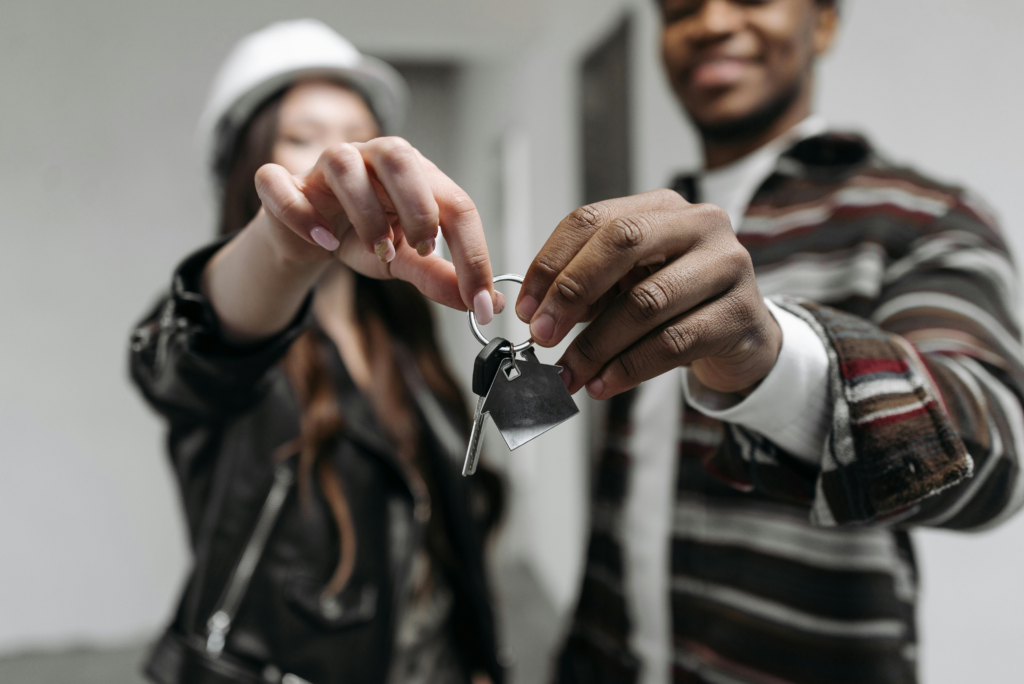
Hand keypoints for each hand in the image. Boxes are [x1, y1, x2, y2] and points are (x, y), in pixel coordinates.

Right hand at [254, 136, 497, 319]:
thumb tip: (487, 303)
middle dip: (418, 208)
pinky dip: (301, 214)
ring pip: (342, 163)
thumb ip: (440, 277)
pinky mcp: (283, 185)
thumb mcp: (406, 261)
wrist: (310, 237)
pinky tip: (324, 242)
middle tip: (423, 250)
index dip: (473, 254)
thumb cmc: (366, 237)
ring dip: (365, 212)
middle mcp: (372, 159)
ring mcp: (324, 165)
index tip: (481, 302)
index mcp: (414, 174)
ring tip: (378, 250)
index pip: (454, 202)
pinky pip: (279, 184)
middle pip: (400, 156)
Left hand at [516, 189, 781, 398]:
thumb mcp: (628, 286)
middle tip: (542, 336)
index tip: (525, 307)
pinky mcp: (739, 314)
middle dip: (572, 293)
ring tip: (569, 373)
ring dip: (596, 344)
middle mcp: (699, 225)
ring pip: (645, 301)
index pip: (593, 219)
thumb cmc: (678, 306)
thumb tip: (537, 315)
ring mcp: (726, 266)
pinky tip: (603, 383)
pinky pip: (672, 342)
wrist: (743, 339)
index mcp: (661, 208)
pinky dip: (628, 368)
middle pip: (622, 244)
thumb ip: (588, 290)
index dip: (551, 263)